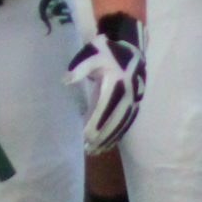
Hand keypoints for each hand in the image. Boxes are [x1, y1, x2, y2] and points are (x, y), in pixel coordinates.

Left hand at [67, 12, 146, 154]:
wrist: (131, 50)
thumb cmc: (107, 51)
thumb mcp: (92, 53)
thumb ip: (80, 66)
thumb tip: (66, 80)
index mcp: (116, 82)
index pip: (105, 106)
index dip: (96, 122)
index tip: (84, 135)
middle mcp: (127, 94)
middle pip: (114, 119)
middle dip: (102, 136)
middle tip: (88, 148)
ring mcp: (133, 101)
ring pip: (122, 124)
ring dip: (109, 139)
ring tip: (94, 151)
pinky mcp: (134, 105)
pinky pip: (126, 123)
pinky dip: (117, 135)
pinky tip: (107, 145)